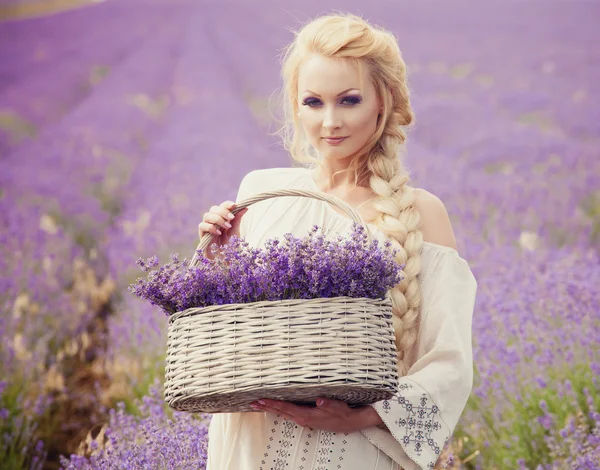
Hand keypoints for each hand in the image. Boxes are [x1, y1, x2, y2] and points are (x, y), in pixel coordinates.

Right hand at [198, 200, 247, 258]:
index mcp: (222, 218)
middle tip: (231, 218)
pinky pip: (202, 226)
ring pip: (207, 215)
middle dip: (223, 211)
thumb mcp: (235, 232)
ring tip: (227, 226)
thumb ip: (238, 219)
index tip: (234, 205)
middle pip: (213, 209)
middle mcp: (213, 221)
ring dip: (218, 219)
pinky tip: (219, 232)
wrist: (225, 260)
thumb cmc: (230, 246)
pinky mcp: (202, 235)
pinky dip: (210, 227)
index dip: (226, 204)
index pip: (222, 206)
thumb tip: (245, 207)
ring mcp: (207, 227)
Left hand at [248, 397, 378, 432]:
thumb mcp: (337, 406)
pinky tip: (276, 406)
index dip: (273, 404)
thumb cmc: (342, 413)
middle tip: (252, 402)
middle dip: (267, 407)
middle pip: (281, 412)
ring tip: (260, 404)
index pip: (285, 408)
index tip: (261, 400)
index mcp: (306, 415)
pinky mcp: (306, 418)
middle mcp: (302, 419)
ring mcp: (304, 420)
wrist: (349, 423)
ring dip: (271, 408)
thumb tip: (319, 401)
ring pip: (283, 413)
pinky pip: (289, 414)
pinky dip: (280, 409)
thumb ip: (328, 403)